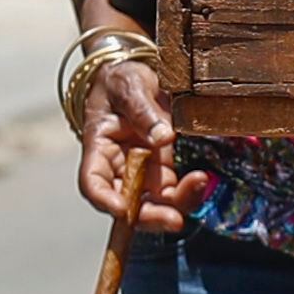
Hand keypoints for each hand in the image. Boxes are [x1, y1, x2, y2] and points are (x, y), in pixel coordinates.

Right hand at [77, 51, 209, 234]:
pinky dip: (187, 190)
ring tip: (198, 185)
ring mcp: (142, 170)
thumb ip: (143, 110)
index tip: (123, 209)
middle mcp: (118, 166)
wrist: (137, 74)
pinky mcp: (163, 168)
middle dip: (150, 216)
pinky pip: (174, 189)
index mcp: (99, 147)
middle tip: (174, 219)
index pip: (93, 183)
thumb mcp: (129, 85)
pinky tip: (201, 180)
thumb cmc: (123, 79)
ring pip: (154, 202)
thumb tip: (163, 138)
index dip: (104, 200)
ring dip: (175, 205)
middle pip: (126, 204)